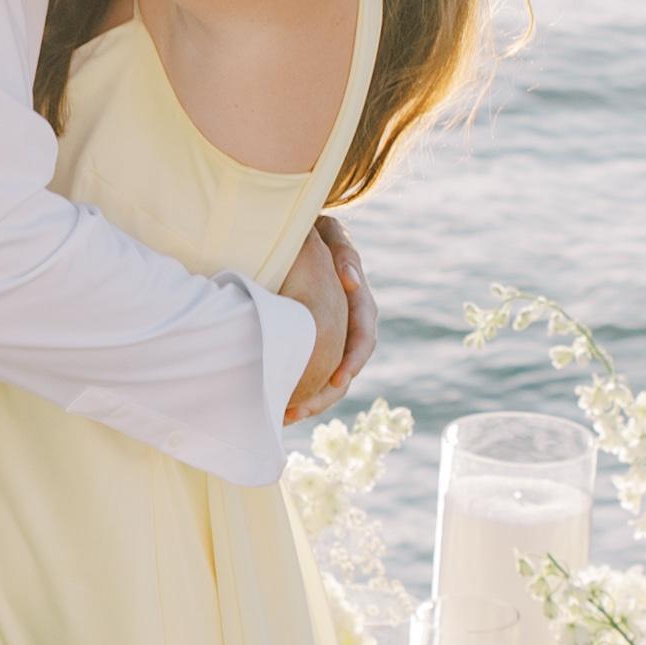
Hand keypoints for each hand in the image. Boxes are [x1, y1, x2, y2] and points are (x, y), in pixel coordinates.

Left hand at [277, 215, 376, 423]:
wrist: (294, 232)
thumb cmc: (309, 229)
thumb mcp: (326, 232)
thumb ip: (341, 251)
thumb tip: (352, 282)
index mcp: (355, 294)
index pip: (363, 330)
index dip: (354, 357)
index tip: (339, 380)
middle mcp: (348, 314)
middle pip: (348, 361)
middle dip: (328, 391)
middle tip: (304, 409)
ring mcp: (332, 325)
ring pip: (332, 370)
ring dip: (314, 397)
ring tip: (289, 415)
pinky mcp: (313, 334)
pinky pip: (313, 367)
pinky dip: (301, 388)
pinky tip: (281, 407)